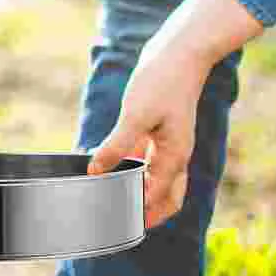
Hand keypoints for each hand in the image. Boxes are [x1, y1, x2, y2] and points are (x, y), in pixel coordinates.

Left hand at [87, 46, 208, 229]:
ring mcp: (169, 144)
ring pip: (159, 182)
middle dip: (148, 215)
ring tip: (114, 203)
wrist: (180, 51)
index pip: (157, 199)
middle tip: (119, 225)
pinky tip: (112, 169)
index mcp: (174, 156)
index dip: (138, 214)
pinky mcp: (160, 132)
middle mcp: (175, 155)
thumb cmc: (163, 80)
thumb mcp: (136, 114)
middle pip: (167, 199)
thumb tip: (95, 171)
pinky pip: (150, 162)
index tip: (115, 223)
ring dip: (142, 195)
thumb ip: (117, 144)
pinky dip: (136, 172)